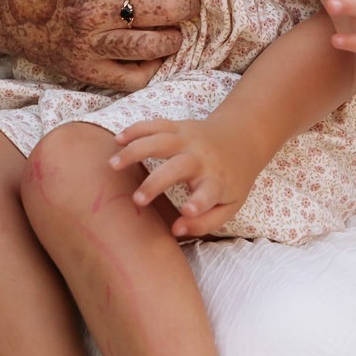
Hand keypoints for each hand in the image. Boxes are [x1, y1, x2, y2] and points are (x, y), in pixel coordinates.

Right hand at [0, 0, 199, 89]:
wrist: (4, 12)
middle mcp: (94, 9)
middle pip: (166, 8)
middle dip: (190, 0)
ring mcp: (91, 44)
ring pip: (154, 46)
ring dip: (176, 36)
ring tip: (177, 26)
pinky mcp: (87, 70)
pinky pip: (133, 78)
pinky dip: (153, 67)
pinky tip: (155, 52)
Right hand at [111, 110, 263, 238]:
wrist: (243, 138)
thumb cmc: (232, 180)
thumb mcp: (229, 206)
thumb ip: (205, 223)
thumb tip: (176, 230)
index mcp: (217, 181)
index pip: (209, 193)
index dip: (198, 203)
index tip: (186, 210)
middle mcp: (202, 158)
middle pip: (177, 167)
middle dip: (156, 182)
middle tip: (136, 200)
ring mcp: (190, 139)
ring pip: (160, 141)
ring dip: (135, 151)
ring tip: (113, 164)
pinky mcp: (180, 126)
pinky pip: (155, 125)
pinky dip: (136, 130)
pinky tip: (117, 140)